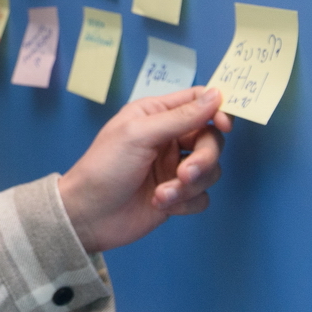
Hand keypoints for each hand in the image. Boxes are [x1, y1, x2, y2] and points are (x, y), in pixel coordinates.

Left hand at [57, 86, 229, 253]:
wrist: (88, 216)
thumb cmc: (104, 167)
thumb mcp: (138, 134)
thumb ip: (180, 117)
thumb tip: (216, 95)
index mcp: (156, 115)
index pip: (198, 102)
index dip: (217, 110)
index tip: (223, 126)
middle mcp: (168, 139)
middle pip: (211, 139)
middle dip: (204, 158)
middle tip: (185, 173)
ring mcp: (173, 168)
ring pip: (210, 170)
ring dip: (190, 185)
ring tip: (162, 195)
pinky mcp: (177, 196)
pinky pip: (202, 196)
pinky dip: (186, 202)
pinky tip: (162, 205)